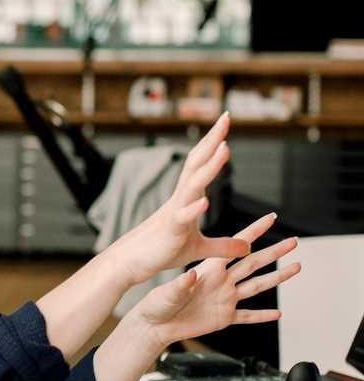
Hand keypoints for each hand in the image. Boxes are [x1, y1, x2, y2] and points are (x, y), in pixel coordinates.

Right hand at [111, 113, 251, 284]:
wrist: (132, 262)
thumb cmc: (162, 251)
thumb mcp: (199, 249)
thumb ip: (224, 246)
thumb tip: (247, 245)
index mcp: (188, 198)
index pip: (202, 164)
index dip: (214, 142)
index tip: (226, 121)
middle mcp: (181, 199)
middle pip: (197, 163)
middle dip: (212, 140)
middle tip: (225, 117)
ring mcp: (175, 212)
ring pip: (193, 185)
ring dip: (209, 167)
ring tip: (225, 148)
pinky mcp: (171, 231)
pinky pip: (183, 217)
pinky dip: (194, 209)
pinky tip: (204, 202)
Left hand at [132, 212, 299, 347]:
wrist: (155, 326)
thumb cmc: (156, 305)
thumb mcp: (167, 293)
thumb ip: (181, 285)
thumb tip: (191, 275)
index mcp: (208, 270)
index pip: (235, 246)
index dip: (253, 232)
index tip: (270, 218)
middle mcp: (221, 282)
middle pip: (254, 263)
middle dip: (274, 252)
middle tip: (293, 241)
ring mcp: (225, 299)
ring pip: (257, 286)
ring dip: (277, 278)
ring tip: (296, 268)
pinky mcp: (224, 318)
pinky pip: (248, 316)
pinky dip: (262, 315)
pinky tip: (277, 313)